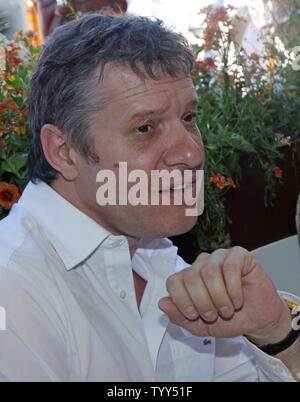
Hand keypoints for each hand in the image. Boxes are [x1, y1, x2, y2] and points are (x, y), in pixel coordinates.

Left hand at [159, 247, 290, 342]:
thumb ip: (179, 317)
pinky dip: (233, 288)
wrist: (257, 321)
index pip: (173, 281)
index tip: (193, 315)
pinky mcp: (239, 255)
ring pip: (209, 271)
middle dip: (202, 302)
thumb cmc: (229, 319)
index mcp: (188, 277)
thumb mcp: (200, 326)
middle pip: (190, 276)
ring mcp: (219, 257)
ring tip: (227, 310)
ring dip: (219, 297)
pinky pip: (230, 267)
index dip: (181, 300)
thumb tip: (162, 303)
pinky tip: (238, 300)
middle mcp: (201, 264)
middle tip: (213, 315)